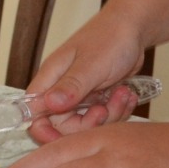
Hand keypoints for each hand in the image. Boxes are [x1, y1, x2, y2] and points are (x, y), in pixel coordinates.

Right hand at [22, 9, 146, 143]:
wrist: (134, 27)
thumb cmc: (110, 37)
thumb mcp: (92, 63)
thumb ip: (71, 86)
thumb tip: (49, 105)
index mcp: (51, 79)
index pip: (35, 115)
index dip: (46, 132)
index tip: (66, 140)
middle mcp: (62, 90)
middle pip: (64, 126)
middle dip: (89, 124)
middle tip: (105, 109)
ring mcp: (81, 96)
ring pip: (88, 124)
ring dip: (110, 115)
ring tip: (123, 94)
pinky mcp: (98, 98)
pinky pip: (105, 117)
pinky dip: (118, 110)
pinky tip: (127, 95)